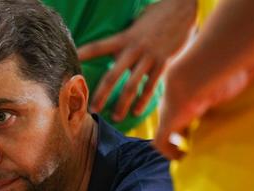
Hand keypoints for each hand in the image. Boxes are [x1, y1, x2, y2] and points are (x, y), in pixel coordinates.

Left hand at [78, 0, 195, 120]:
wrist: (184, 7)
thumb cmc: (156, 17)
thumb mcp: (135, 25)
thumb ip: (123, 41)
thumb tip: (112, 54)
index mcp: (124, 38)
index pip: (98, 47)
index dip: (83, 55)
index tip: (70, 66)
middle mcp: (134, 49)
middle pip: (113, 76)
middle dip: (101, 95)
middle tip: (92, 110)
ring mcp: (150, 56)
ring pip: (132, 86)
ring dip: (122, 104)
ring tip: (115, 117)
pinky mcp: (164, 62)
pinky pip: (152, 86)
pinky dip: (144, 100)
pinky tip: (137, 112)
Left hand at [154, 44, 253, 159]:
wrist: (197, 70)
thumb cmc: (227, 65)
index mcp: (200, 84)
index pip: (196, 101)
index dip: (201, 113)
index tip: (213, 125)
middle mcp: (183, 98)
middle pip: (180, 115)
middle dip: (186, 128)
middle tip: (199, 144)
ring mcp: (171, 110)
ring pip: (169, 128)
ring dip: (177, 141)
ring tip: (191, 154)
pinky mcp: (166, 123)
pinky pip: (161, 142)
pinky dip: (169, 152)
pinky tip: (183, 158)